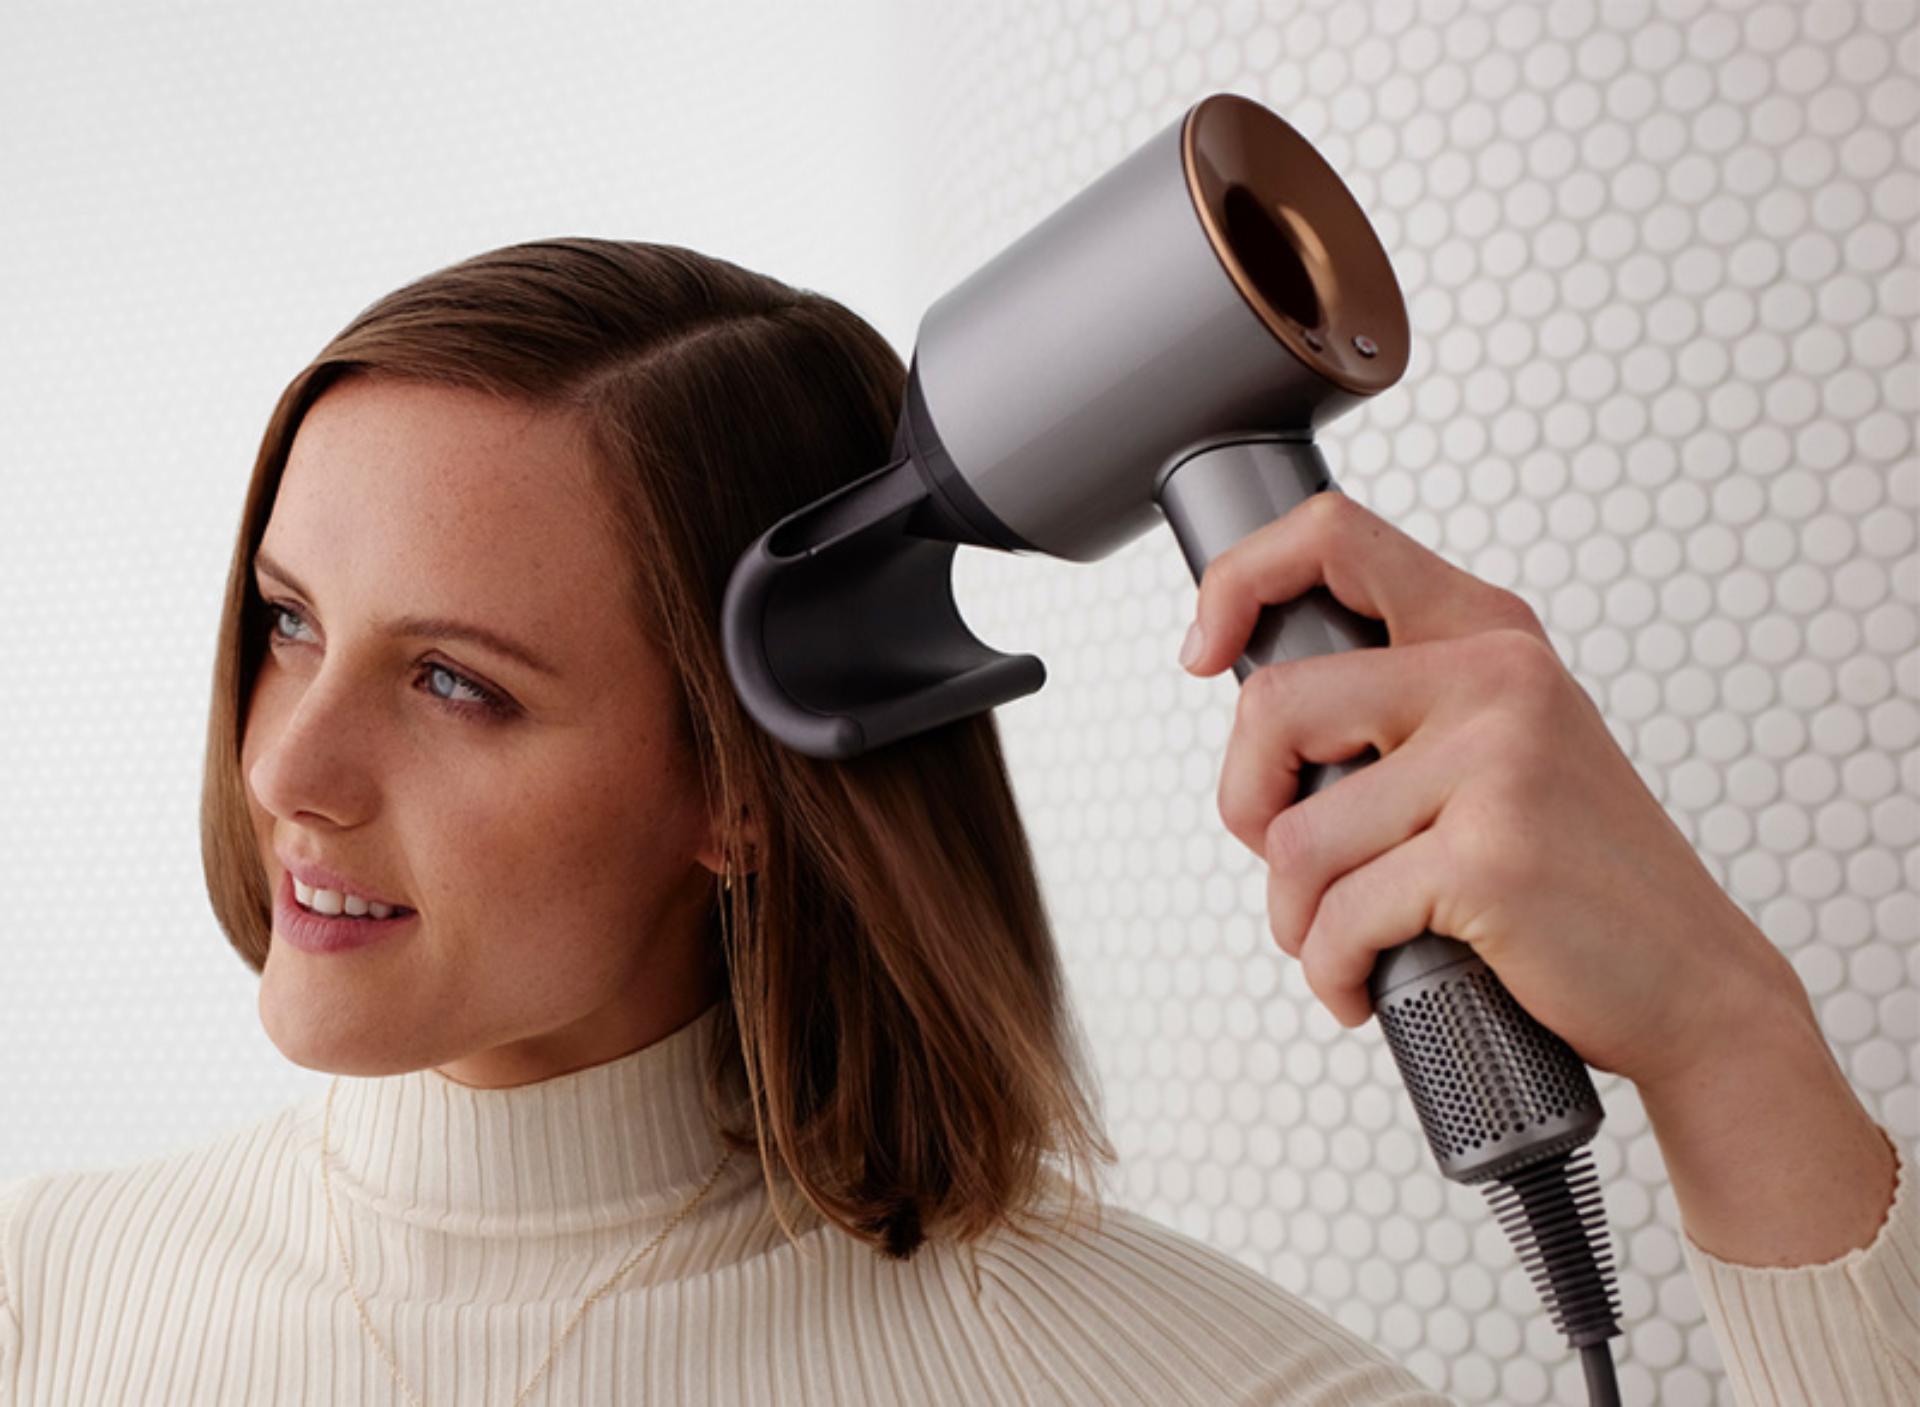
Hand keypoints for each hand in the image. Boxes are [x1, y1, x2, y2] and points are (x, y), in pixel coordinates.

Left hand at [1181, 490, 1812, 1092]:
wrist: (1693, 987)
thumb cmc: (1574, 883)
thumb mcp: (1499, 754)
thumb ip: (1399, 712)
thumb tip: (1256, 716)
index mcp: (1488, 635)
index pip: (1333, 540)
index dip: (1239, 584)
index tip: (1205, 652)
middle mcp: (1495, 677)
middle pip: (1274, 707)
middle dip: (1247, 807)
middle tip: (1294, 870)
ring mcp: (1498, 761)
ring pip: (1295, 836)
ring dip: (1296, 918)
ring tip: (1342, 945)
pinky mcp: (1488, 856)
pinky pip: (1338, 915)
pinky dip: (1331, 970)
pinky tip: (1365, 983)